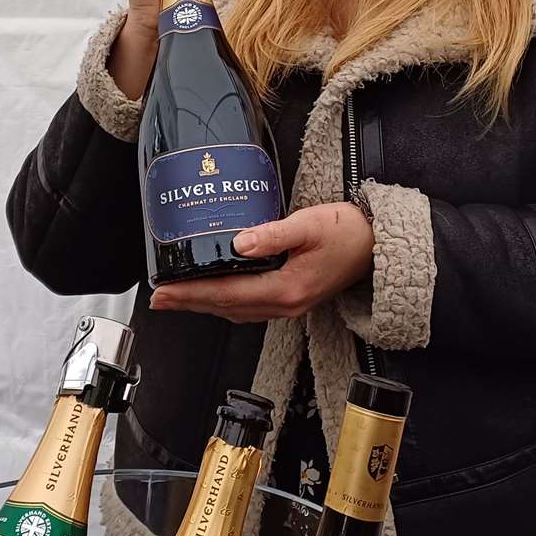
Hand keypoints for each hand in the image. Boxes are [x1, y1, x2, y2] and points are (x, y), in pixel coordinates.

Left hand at [149, 203, 374, 323]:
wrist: (378, 246)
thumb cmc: (348, 232)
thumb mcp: (310, 224)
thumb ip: (273, 234)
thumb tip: (238, 242)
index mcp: (286, 289)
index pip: (227, 293)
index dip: (192, 293)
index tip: (163, 291)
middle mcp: (285, 304)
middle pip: (226, 307)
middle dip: (190, 302)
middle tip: (158, 297)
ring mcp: (289, 305)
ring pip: (236, 310)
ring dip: (205, 304)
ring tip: (178, 296)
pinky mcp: (292, 298)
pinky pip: (249, 307)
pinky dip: (225, 302)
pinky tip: (214, 293)